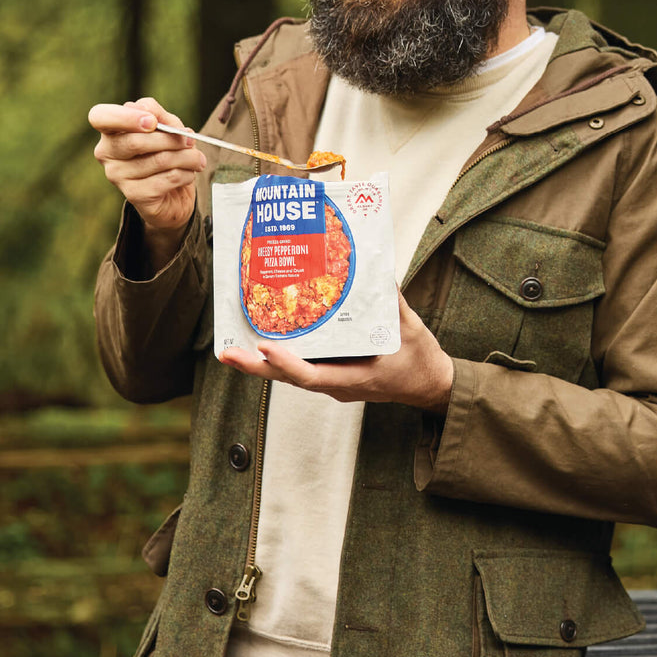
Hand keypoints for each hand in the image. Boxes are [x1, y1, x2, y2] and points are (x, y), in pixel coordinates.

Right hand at [89, 97, 206, 269]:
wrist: (172, 195)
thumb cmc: (165, 153)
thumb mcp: (166, 128)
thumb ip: (161, 117)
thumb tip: (159, 120)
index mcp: (110, 130)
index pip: (100, 116)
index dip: (125, 117)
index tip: (152, 122)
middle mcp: (107, 153)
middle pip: (136, 141)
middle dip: (171, 139)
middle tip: (190, 141)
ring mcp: (117, 176)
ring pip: (159, 160)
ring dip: (186, 157)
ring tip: (196, 158)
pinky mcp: (134, 195)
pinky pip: (168, 178)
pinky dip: (187, 174)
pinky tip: (189, 174)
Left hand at [218, 291, 453, 412]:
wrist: (430, 386)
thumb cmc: (420, 362)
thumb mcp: (411, 330)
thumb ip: (392, 302)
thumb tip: (377, 270)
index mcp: (356, 378)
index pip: (313, 376)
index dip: (286, 363)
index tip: (264, 347)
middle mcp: (337, 384)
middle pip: (288, 379)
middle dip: (255, 367)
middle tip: (226, 352)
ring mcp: (332, 381)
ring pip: (289, 375)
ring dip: (258, 363)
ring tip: (230, 345)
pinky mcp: (332, 373)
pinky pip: (299, 367)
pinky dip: (277, 356)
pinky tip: (259, 339)